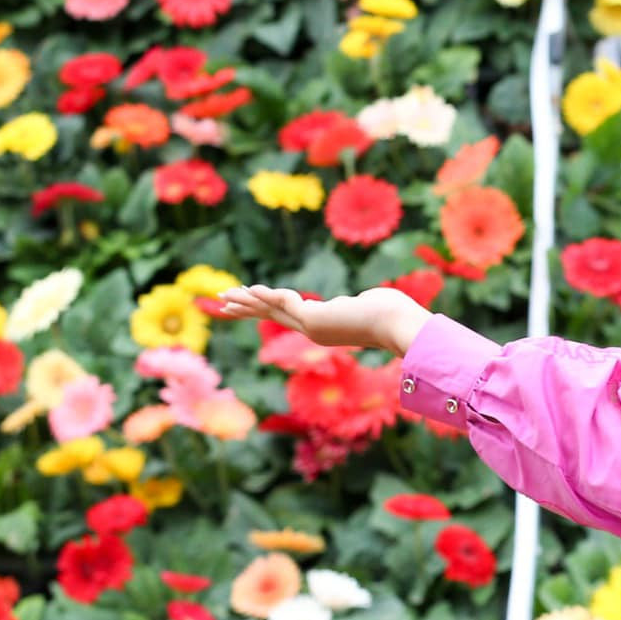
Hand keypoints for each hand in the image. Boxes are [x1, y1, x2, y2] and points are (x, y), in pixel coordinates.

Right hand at [218, 284, 430, 353]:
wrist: (399, 325)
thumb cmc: (392, 314)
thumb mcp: (368, 303)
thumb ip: (354, 304)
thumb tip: (358, 301)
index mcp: (324, 327)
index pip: (287, 315)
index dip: (266, 307)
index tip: (250, 300)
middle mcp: (314, 330)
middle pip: (270, 315)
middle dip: (245, 307)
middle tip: (221, 303)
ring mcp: (312, 326)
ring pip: (271, 310)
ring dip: (247, 301)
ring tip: (223, 296)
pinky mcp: (314, 318)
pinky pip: (282, 302)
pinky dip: (265, 295)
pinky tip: (249, 289)